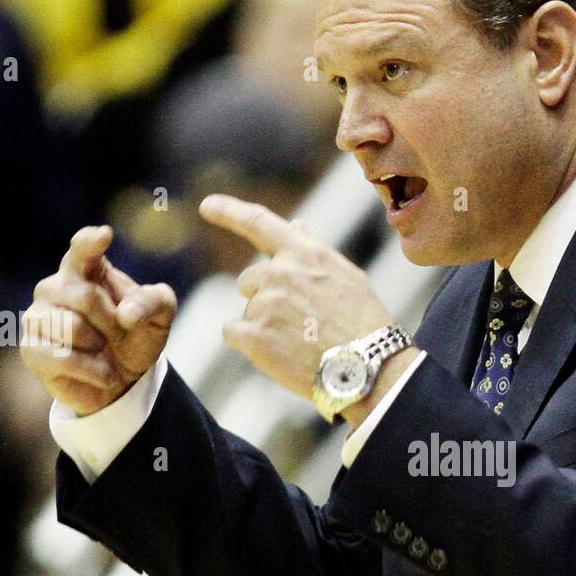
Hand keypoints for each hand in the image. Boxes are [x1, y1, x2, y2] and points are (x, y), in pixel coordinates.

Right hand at [20, 225, 176, 414]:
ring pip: (71, 327)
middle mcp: (55, 287)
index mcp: (87, 269)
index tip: (105, 235)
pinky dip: (92, 370)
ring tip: (103, 351)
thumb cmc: (135, 337)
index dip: (90, 242)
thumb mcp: (159, 317)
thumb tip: (126, 315)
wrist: (123, 380)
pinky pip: (63, 358)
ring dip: (99, 347)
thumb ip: (154, 302)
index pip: (83, 249)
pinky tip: (100, 373)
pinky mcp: (31, 349)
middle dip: (111, 322)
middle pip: (84, 296)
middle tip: (118, 334)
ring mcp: (38, 316)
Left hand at [199, 194, 397, 401]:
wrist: (367, 368)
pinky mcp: (253, 335)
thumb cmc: (363, 325)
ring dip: (264, 326)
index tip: (207, 206)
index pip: (258, 222)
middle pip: (249, 281)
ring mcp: (265, 304)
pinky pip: (233, 334)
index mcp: (303, 252)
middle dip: (265, 299)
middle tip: (298, 323)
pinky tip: (280, 354)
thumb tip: (295, 225)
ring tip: (298, 342)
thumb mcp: (346, 276)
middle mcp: (279, 272)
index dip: (228, 211)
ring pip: (247, 311)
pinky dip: (250, 345)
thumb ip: (313, 251)